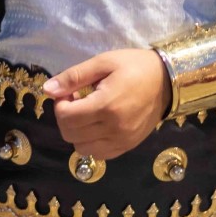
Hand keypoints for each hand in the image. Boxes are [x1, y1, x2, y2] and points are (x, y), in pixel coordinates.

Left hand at [43, 49, 171, 159]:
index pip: (65, 117)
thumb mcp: (104, 62)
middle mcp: (113, 129)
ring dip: (77, 132)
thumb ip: (74, 76)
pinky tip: (98, 125)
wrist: (168, 81)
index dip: (60, 104)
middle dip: (66, 117)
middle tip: (77, 100)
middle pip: (70, 134)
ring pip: (81, 148)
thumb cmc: (135, 66)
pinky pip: (98, 154)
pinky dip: (91, 142)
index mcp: (106, 106)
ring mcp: (121, 141)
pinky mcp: (127, 147)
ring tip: (87, 113)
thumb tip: (47, 89)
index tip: (70, 91)